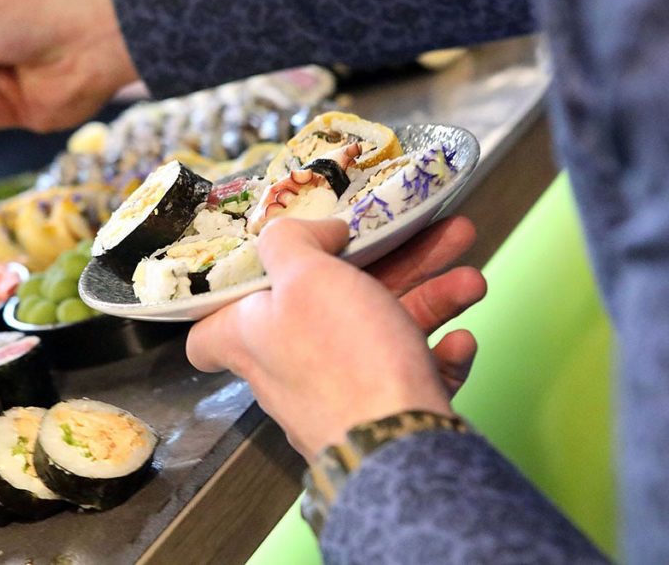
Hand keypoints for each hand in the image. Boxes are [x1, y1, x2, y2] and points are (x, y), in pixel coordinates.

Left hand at [187, 216, 485, 461]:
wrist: (398, 446)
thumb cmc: (341, 357)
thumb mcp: (304, 276)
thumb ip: (293, 241)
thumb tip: (315, 233)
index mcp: (251, 337)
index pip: (208, 337)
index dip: (223, 303)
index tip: (256, 272)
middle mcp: (289, 367)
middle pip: (328, 304)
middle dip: (386, 264)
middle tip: (425, 240)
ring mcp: (340, 393)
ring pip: (381, 331)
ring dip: (430, 298)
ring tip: (471, 277)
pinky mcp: (383, 414)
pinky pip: (409, 374)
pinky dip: (438, 353)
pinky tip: (462, 339)